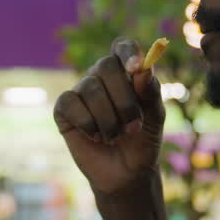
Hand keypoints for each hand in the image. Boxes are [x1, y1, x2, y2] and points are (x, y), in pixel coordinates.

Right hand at [53, 38, 165, 198]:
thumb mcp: (155, 117)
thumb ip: (151, 92)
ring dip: (108, 119)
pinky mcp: (64, 109)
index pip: (123, 46)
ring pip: (90, 88)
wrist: (126, 173)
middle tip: (133, 126)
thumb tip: (143, 70)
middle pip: (105, 65)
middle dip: (123, 99)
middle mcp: (101, 76)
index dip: (128, 53)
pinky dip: (88, 123)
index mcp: (126, 72)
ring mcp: (81, 91)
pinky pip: (71, 103)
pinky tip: (96, 137)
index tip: (136, 68)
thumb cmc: (143, 141)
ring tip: (116, 137)